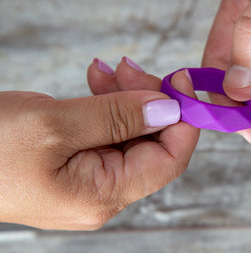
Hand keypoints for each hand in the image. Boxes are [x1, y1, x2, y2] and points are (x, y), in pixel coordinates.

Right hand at [0, 58, 198, 229]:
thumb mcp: (55, 125)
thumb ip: (118, 116)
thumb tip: (169, 109)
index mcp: (103, 194)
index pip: (170, 160)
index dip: (183, 120)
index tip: (179, 82)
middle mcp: (103, 192)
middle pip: (152, 143)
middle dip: (149, 100)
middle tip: (131, 68)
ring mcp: (90, 178)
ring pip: (130, 133)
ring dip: (126, 97)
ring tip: (107, 70)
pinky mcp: (77, 161)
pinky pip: (107, 131)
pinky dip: (107, 103)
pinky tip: (97, 80)